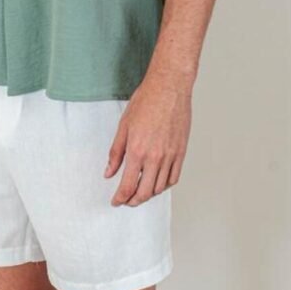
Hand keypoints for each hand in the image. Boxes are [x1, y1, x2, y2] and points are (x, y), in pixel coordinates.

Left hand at [104, 75, 191, 205]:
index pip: (127, 186)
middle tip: (126, 200)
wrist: (169, 87)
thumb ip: (116, 152)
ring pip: (160, 188)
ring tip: (141, 191)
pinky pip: (174, 178)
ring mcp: (170, 156)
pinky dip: (165, 186)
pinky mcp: (181, 152)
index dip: (120, 198)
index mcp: (137, 151)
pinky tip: (158, 182)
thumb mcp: (123, 126)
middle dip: (133, 201)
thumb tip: (109, 172)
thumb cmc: (146, 101)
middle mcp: (155, 158)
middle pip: (144, 193)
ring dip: (149, 194)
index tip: (116, 201)